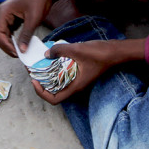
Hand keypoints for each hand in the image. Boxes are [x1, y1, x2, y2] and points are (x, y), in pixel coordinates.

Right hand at [0, 0, 54, 56]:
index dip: (6, 46)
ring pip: (4, 34)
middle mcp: (3, 14)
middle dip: (7, 46)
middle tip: (18, 55)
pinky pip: (10, 31)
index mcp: (4, 12)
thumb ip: (26, 35)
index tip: (16, 53)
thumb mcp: (33, 19)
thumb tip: (22, 50)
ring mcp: (7, 15)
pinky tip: (22, 44)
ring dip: (10, 43)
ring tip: (20, 51)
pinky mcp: (13, 17)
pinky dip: (14, 38)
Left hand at [30, 39, 145, 104]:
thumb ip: (60, 50)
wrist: (115, 51)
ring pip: (58, 82)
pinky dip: (56, 68)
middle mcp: (75, 85)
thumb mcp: (77, 49)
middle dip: (41, 82)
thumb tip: (46, 53)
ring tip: (40, 64)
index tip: (34, 81)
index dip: (41, 93)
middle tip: (33, 70)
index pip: (54, 99)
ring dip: (48, 75)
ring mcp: (77, 79)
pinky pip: (64, 74)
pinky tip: (52, 57)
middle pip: (54, 91)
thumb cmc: (100, 54)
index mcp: (75, 86)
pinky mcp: (79, 72)